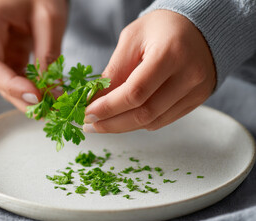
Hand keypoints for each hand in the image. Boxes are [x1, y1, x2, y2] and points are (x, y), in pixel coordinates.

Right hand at [0, 0, 67, 111]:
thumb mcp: (49, 19)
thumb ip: (48, 56)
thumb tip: (52, 94)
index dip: (13, 87)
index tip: (38, 99)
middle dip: (22, 97)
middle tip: (48, 113)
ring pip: (2, 81)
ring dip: (26, 96)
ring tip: (50, 108)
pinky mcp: (0, 52)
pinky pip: (11, 75)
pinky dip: (28, 86)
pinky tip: (44, 96)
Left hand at [83, 10, 215, 132]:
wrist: (201, 26)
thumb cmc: (162, 27)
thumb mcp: (132, 38)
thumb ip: (114, 70)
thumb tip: (96, 100)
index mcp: (170, 54)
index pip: (134, 93)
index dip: (108, 108)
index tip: (88, 113)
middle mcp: (189, 76)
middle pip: (144, 114)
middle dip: (112, 123)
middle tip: (90, 124)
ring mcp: (196, 90)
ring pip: (153, 122)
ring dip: (123, 127)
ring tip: (102, 123)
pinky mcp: (197, 99)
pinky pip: (164, 120)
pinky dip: (140, 122)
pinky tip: (124, 118)